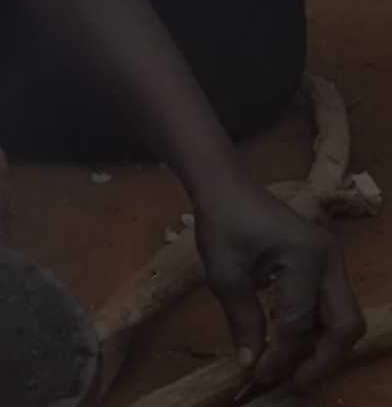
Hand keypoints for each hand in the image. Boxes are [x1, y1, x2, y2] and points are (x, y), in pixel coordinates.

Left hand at [196, 182, 364, 389]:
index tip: (259, 376)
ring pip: (344, 317)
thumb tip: (252, 363)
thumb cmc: (222, 223)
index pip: (299, 322)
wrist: (227, 188)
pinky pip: (332, 304)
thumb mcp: (224, 273)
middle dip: (324, 359)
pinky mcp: (326, 263)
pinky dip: (317, 327)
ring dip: (323, 346)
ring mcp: (333, 260)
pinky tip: (290, 340)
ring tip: (292, 366)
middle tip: (295, 381)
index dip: (281, 355)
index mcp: (305, 257)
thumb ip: (242, 318)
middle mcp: (330, 259)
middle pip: (346, 324)